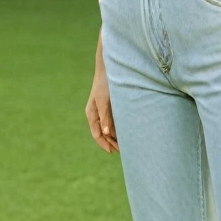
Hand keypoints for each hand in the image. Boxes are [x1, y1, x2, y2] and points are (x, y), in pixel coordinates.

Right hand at [85, 34, 118, 152]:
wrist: (111, 68)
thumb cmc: (105, 83)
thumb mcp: (105, 100)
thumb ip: (106, 116)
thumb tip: (107, 133)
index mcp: (92, 114)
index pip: (97, 134)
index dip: (105, 144)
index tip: (114, 152)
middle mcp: (97, 114)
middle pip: (104, 133)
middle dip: (112, 143)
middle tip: (124, 151)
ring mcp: (104, 110)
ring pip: (110, 128)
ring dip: (117, 137)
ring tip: (128, 145)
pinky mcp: (112, 106)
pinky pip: (115, 121)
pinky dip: (120, 128)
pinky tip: (129, 132)